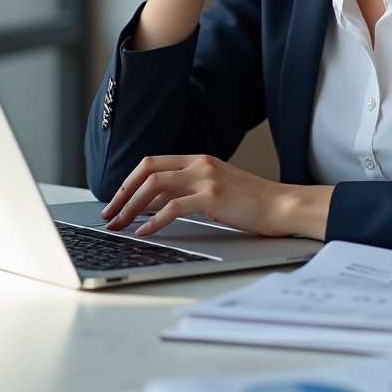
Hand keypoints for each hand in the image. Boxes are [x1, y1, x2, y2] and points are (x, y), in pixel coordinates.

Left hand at [100, 154, 332, 239]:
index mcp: (199, 158)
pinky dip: (154, 220)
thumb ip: (191, 188)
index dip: (129, 181)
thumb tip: (158, 203)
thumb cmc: (252, 201)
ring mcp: (205, 178)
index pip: (153, 162)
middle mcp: (199, 163)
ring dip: (131, 208)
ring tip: (119, 226)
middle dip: (123, 193)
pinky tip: (145, 232)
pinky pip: (173, 207)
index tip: (116, 200)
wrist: (282, 205)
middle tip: (109, 214)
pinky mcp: (212, 198)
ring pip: (155, 186)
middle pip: (148, 170)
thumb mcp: (217, 186)